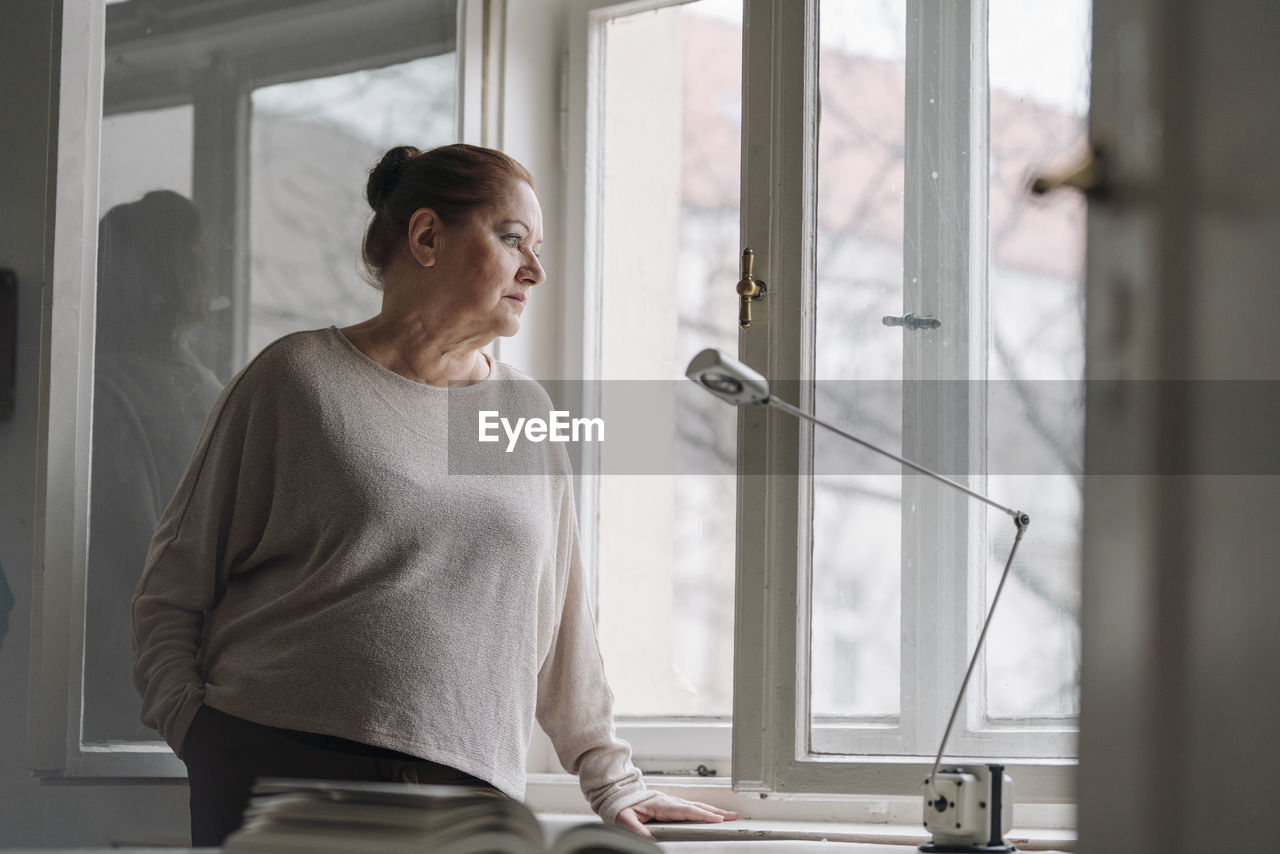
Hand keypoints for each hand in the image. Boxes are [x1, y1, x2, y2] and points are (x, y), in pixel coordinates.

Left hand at [615, 793, 738, 838]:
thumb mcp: (625, 819)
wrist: (621, 796)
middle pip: (696, 807)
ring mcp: (673, 803)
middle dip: (715, 811)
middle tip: (731, 816)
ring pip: (697, 806)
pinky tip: (713, 814)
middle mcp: (670, 802)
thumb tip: (647, 839)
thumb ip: (636, 829)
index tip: (716, 819)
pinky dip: (705, 811)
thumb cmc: (623, 807)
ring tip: (728, 815)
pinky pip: (693, 808)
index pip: (686, 810)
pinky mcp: (673, 806)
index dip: (702, 814)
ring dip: (713, 810)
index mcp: (661, 805)